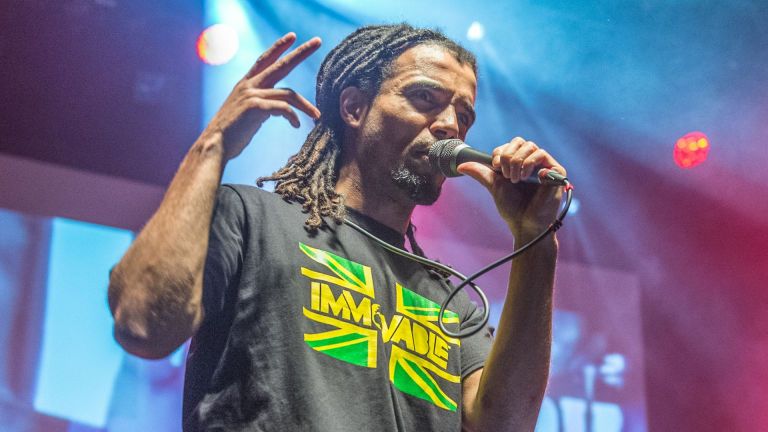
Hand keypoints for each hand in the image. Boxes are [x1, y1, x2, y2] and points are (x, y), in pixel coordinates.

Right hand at [202, 33, 321, 160]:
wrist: (214, 144)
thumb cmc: (231, 134)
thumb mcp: (246, 112)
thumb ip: (260, 104)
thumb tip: (277, 107)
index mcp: (246, 84)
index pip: (265, 59)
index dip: (278, 47)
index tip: (292, 36)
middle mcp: (249, 85)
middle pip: (281, 64)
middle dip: (301, 52)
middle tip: (318, 41)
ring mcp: (252, 94)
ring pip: (289, 93)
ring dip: (306, 105)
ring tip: (316, 116)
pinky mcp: (255, 107)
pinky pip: (283, 108)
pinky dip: (293, 117)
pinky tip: (296, 125)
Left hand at [456, 137, 566, 238]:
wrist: (524, 224)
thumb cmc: (512, 208)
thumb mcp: (494, 186)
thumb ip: (481, 173)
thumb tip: (460, 166)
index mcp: (520, 163)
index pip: (510, 145)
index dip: (500, 152)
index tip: (496, 168)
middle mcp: (533, 162)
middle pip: (521, 142)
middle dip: (509, 156)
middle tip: (506, 175)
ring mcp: (545, 166)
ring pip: (531, 147)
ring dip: (518, 162)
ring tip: (517, 180)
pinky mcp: (557, 172)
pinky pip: (543, 155)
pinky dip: (531, 164)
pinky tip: (528, 178)